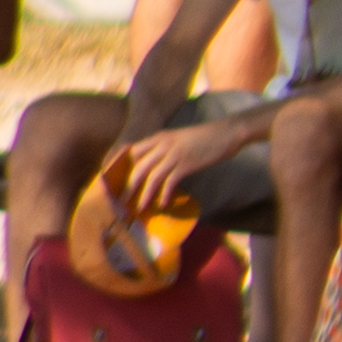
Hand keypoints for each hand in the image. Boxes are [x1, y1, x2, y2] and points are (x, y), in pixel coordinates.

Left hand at [116, 120, 248, 212]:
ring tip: (139, 209)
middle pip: (138, 167)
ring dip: (144, 195)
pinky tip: (163, 204)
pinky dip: (165, 195)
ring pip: (151, 176)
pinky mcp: (187, 163)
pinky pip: (170, 182)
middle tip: (122, 203)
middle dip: (128, 186)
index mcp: (159, 137)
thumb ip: (165, 150)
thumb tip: (154, 169)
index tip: (115, 182)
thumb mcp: (178, 140)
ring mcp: (174, 153)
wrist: (226, 133)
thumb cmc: (203, 138)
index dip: (121, 167)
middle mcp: (163, 143)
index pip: (132, 151)